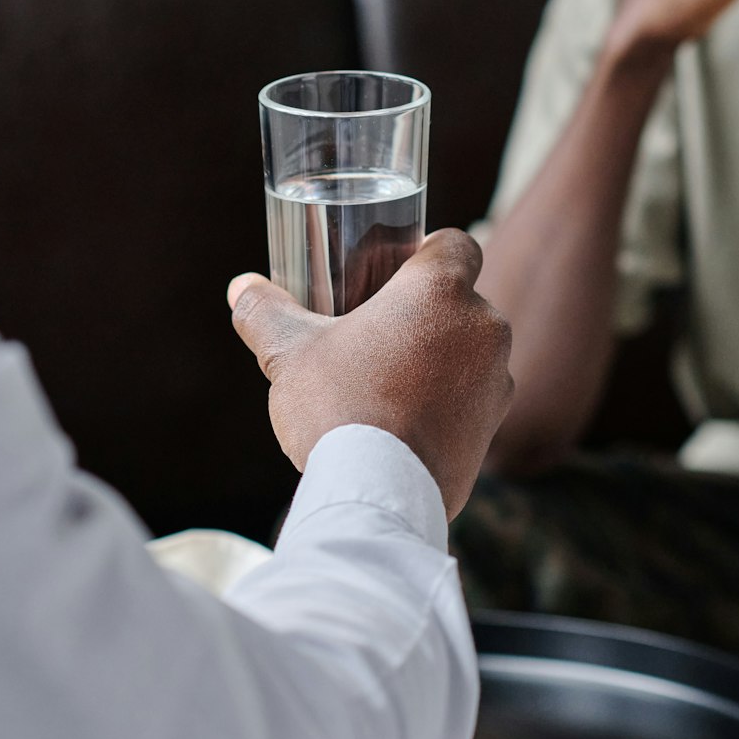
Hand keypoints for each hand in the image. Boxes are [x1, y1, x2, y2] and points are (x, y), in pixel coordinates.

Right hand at [228, 229, 514, 518]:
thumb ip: (266, 311)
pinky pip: (473, 399)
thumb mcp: (290, 353)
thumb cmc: (338, 406)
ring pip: (470, 352)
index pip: (455, 244)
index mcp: (441, 290)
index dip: (427, 252)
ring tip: (389, 382)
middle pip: (460, 301)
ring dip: (440, 358)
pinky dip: (447, 402)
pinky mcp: (493, 427)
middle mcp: (484, 327)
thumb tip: (242, 286)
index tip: (395, 274)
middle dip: (425, 312)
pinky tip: (404, 422)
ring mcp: (497, 380)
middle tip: (379, 331)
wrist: (377, 494)